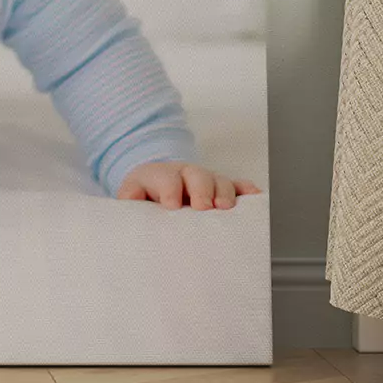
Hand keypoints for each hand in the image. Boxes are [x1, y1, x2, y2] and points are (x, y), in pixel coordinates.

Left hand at [116, 160, 261, 209]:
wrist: (155, 185)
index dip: (170, 190)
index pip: (166, 178)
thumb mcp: (130, 196)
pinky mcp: (222, 188)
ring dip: (225, 193)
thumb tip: (126, 205)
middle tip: (203, 207)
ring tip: (226, 208)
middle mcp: (186, 174)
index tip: (171, 206)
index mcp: (160, 175)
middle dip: (201, 190)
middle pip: (197, 176)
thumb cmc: (143, 196)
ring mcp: (206, 180)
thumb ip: (128, 199)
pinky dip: (247, 190)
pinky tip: (256, 196)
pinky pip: (238, 185)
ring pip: (220, 181)